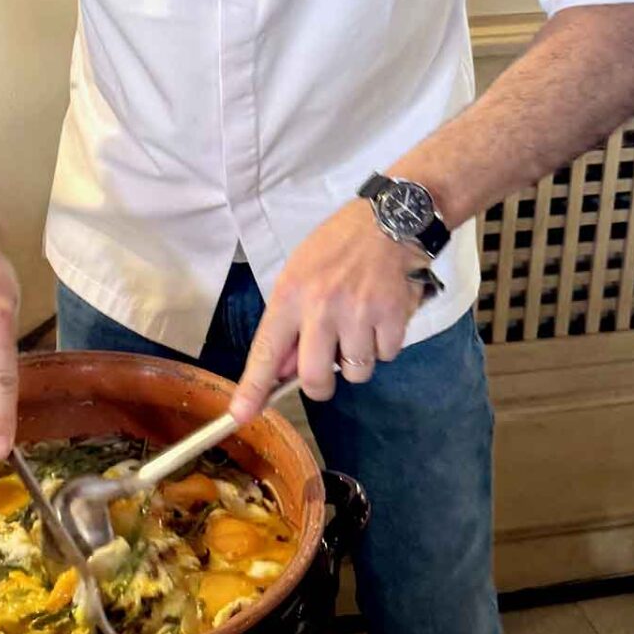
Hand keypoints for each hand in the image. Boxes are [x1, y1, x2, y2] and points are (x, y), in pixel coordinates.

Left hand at [229, 198, 423, 424]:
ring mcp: (359, 314)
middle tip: (325, 367)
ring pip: (354, 372)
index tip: (241, 414)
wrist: (389, 219)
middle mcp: (322, 308)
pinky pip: (385, 356)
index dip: (253, 387)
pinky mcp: (393, 317)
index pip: (266, 350)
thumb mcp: (299, 272)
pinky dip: (383, 344)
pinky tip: (381, 316)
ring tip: (359, 324)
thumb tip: (284, 369)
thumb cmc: (337, 245)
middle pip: (313, 379)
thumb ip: (290, 321)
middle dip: (319, 384)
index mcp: (291, 294)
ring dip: (356, 359)